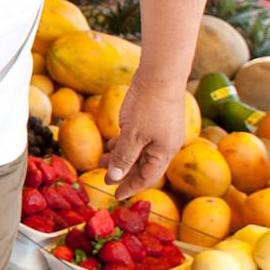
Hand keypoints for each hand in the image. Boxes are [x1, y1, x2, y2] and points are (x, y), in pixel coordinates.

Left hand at [106, 75, 186, 196]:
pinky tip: (112, 143)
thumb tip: (113, 178)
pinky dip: (125, 144)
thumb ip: (123, 157)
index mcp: (164, 152)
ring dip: (122, 158)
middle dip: (124, 173)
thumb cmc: (148, 105)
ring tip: (103, 161)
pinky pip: (140, 139)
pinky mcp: (155, 120)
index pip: (147, 178)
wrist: (161, 74)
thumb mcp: (132, 135)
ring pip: (140, 152)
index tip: (116, 196)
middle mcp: (166, 144)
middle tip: (104, 179)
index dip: (131, 187)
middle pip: (144, 166)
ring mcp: (162, 132)